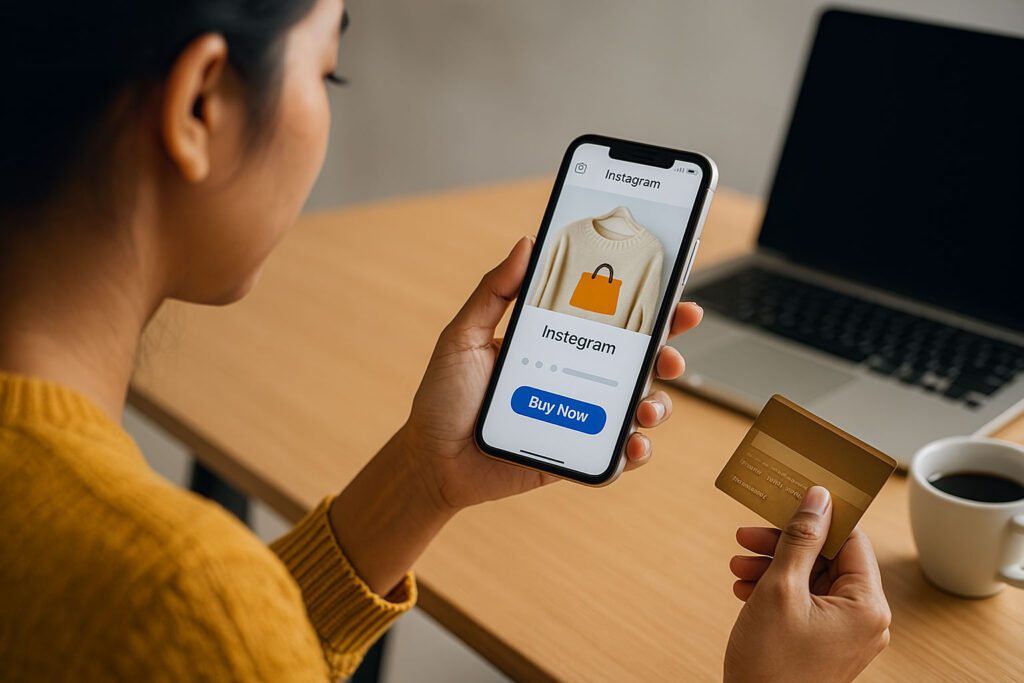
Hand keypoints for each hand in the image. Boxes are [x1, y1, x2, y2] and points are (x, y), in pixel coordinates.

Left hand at [332, 236, 702, 594]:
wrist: (431, 460)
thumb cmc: (444, 396)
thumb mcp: (463, 336)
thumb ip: (493, 292)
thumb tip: (526, 243)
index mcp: (558, 342)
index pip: (612, 319)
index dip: (650, 307)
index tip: (675, 295)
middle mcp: (577, 378)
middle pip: (639, 362)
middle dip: (668, 354)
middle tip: (670, 354)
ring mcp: (580, 418)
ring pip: (638, 408)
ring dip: (657, 404)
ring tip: (646, 408)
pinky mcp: (576, 457)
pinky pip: (617, 456)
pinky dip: (635, 452)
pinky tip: (632, 445)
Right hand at [724, 486, 891, 682]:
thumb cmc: (772, 663)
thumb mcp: (780, 589)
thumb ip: (801, 539)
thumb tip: (819, 498)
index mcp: (867, 606)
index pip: (852, 540)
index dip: (819, 518)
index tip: (788, 502)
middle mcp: (864, 620)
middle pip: (828, 559)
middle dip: (784, 545)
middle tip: (748, 535)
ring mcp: (845, 634)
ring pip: (811, 579)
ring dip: (773, 566)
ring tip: (738, 565)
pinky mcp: (825, 643)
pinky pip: (805, 602)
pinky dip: (776, 590)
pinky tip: (745, 587)